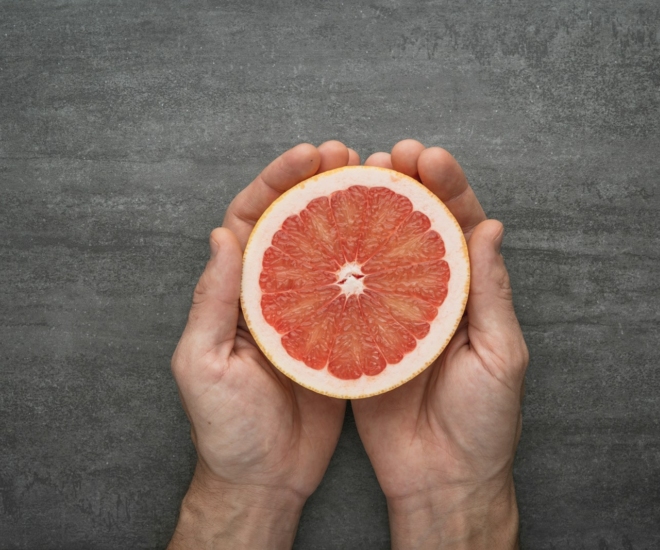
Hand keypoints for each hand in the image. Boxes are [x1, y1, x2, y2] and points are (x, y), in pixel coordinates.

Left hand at [168, 142, 358, 548]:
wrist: (263, 477)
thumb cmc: (225, 427)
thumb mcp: (204, 363)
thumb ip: (213, 300)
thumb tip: (222, 234)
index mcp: (235, 292)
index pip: (252, 219)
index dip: (276, 181)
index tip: (308, 155)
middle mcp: (271, 293)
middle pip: (294, 223)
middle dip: (317, 182)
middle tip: (349, 156)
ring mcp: (306, 313)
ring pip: (328, 250)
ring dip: (350, 214)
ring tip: (378, 183)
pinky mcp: (336, 337)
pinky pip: (353, 291)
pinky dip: (371, 264)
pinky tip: (394, 243)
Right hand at [353, 141, 527, 548]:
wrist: (441, 477)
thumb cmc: (483, 422)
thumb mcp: (499, 354)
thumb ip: (491, 292)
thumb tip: (491, 226)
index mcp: (468, 293)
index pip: (460, 225)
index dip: (446, 187)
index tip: (427, 157)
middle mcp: (429, 295)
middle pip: (415, 228)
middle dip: (403, 186)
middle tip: (384, 156)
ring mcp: (391, 314)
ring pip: (377, 253)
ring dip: (366, 214)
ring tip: (350, 178)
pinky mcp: (359, 338)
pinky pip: (347, 296)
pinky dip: (336, 265)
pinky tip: (322, 235)